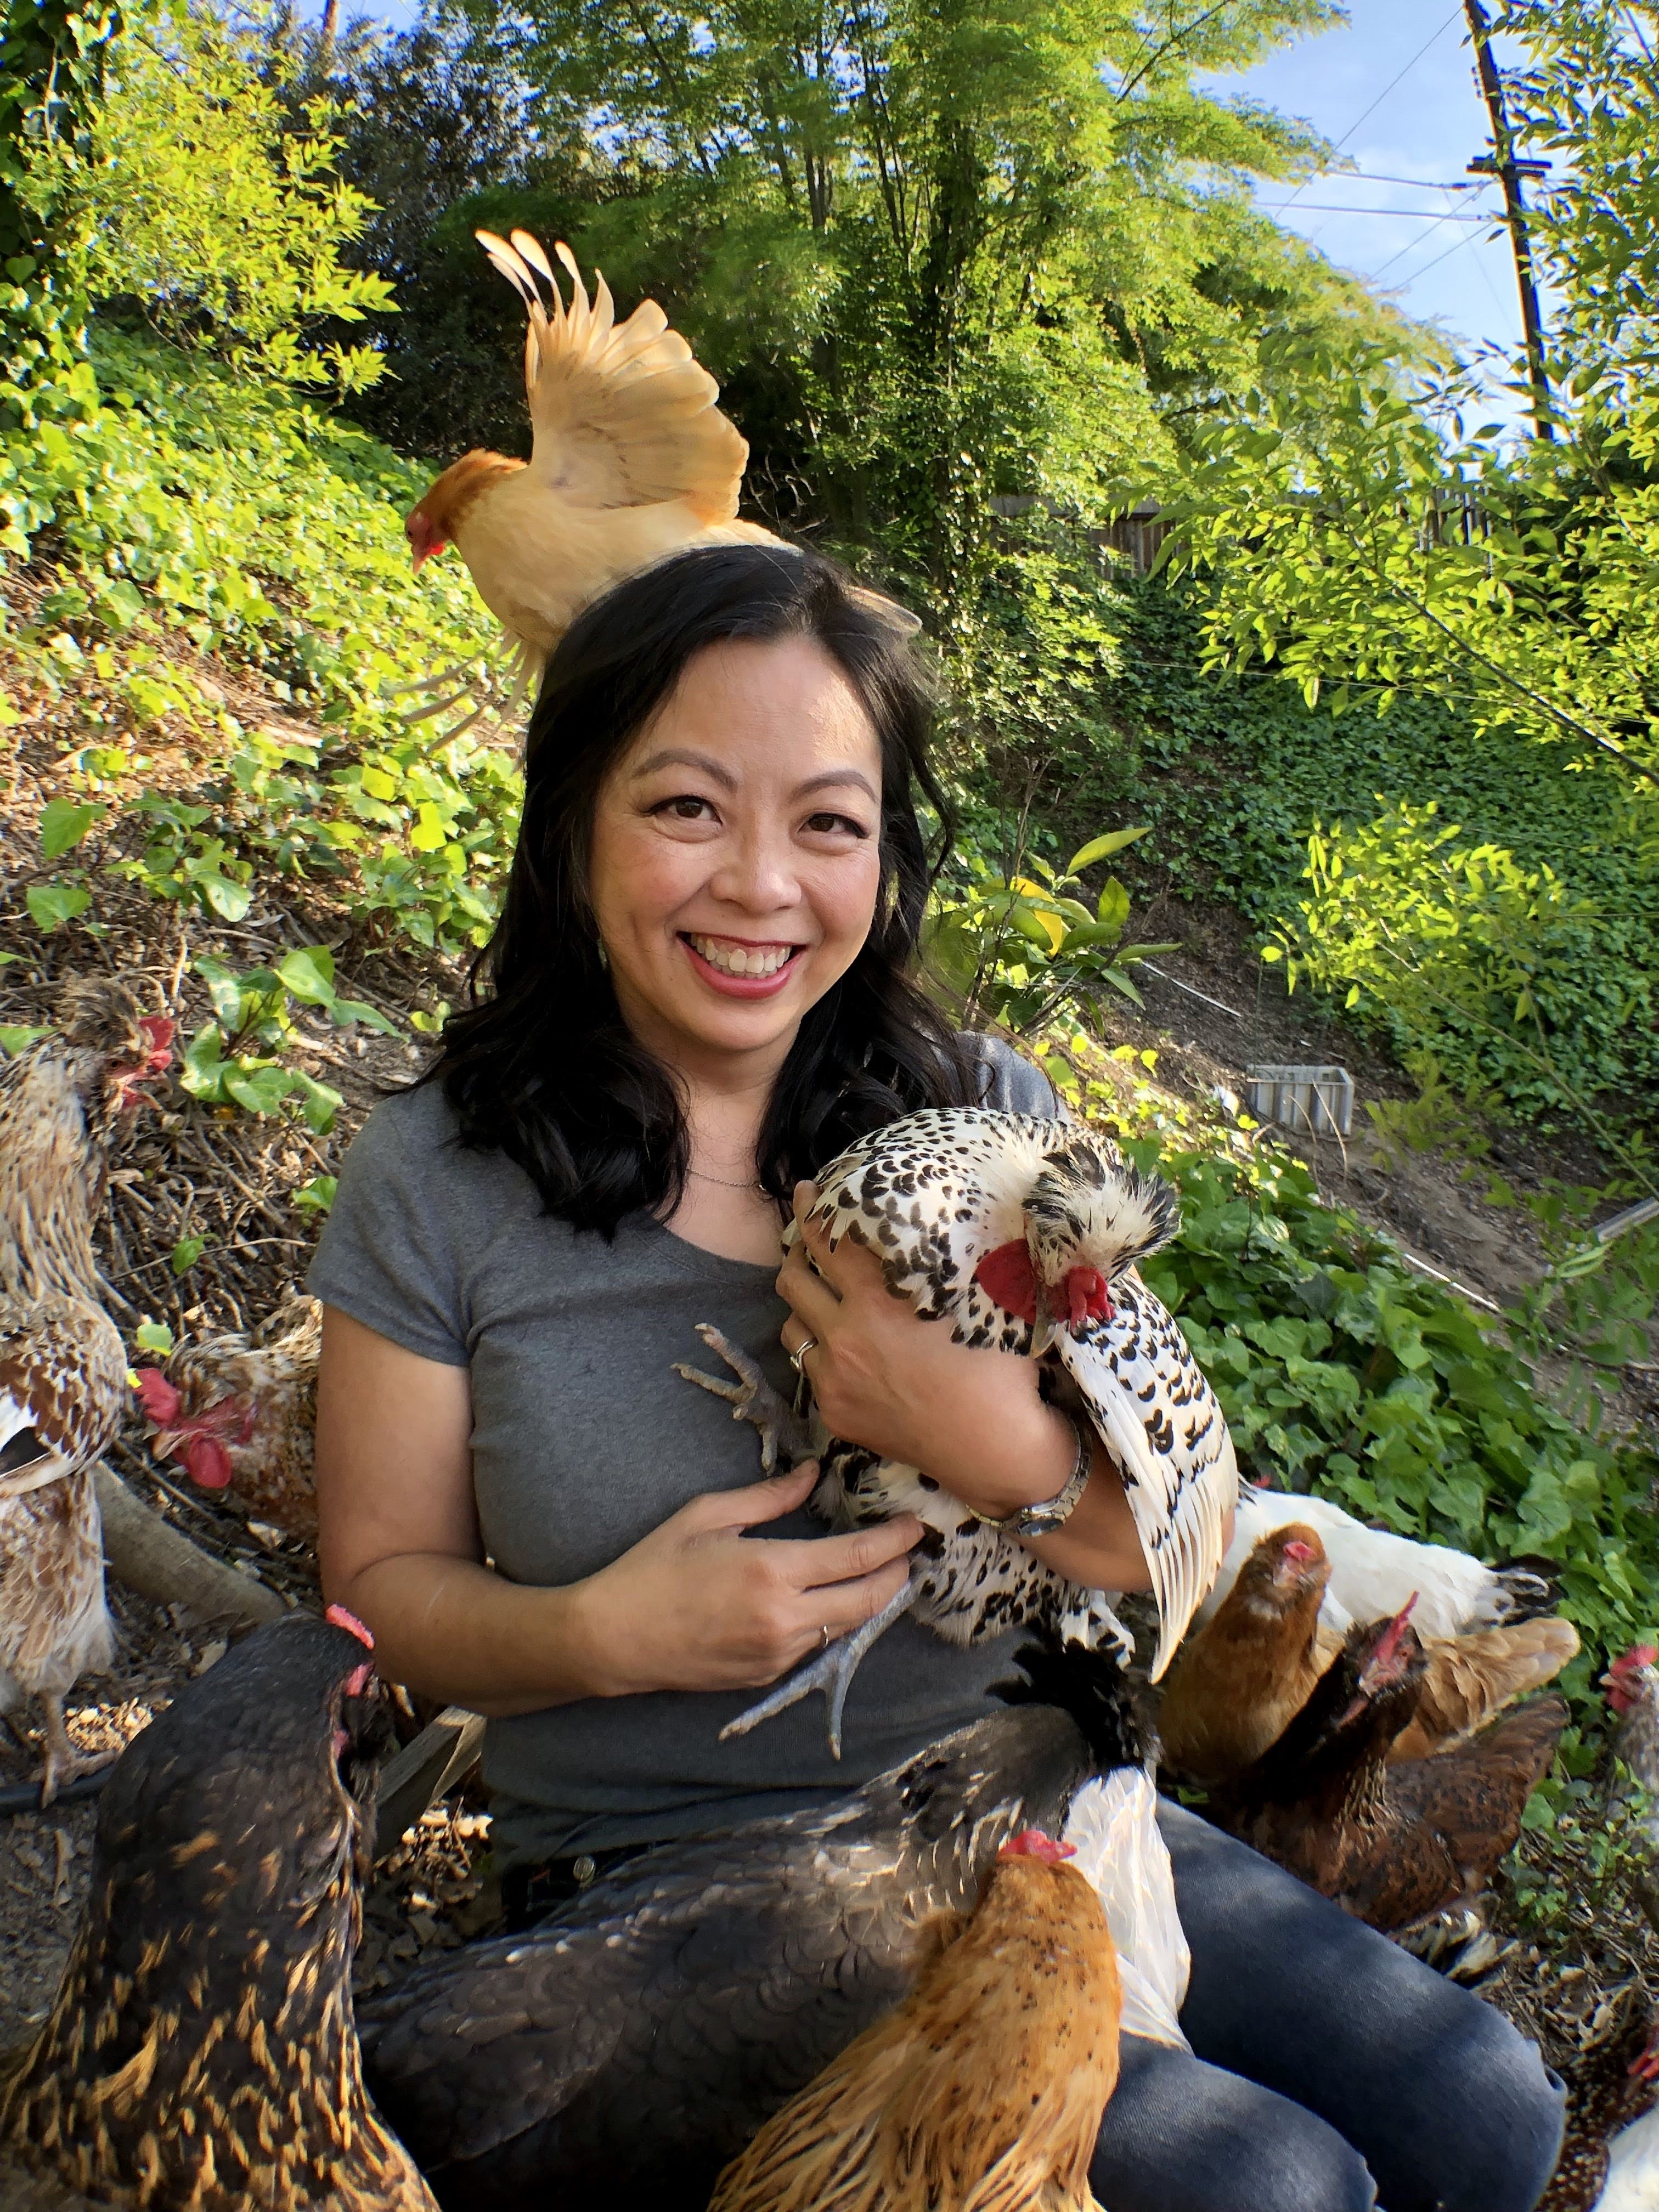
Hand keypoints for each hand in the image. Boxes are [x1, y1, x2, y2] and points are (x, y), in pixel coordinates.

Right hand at [571, 1459, 921, 1697]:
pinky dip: (828, 1620)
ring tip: (870, 1571)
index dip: (895, 1542)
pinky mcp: (766, 1675)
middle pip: (869, 1601)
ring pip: (844, 1625)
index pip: (858, 1559)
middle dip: (898, 1575)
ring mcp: (778, 1653)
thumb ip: (768, 1497)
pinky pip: (813, 1644)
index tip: (915, 1526)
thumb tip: (812, 1475)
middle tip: (908, 1552)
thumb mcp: (707, 1515)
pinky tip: (821, 1599)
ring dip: (864, 1599)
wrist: (614, 1638)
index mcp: (772, 1571)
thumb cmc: (653, 1567)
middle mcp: (785, 1619)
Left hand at [777, 1183, 1076, 1516]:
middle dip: (797, 1253)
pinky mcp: (833, 1413)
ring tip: (821, 1295)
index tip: (808, 1190)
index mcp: (876, 1303)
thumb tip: (937, 1216)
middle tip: (809, 1241)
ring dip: (803, 1305)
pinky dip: (819, 1350)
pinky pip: (808, 1368)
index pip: (828, 1241)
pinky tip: (841, 1346)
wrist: (993, 1447)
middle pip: (793, 1279)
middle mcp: (845, 1338)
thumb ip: (945, 1259)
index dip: (814, 1209)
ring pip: (791, 1325)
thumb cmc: (997, 1368)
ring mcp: (833, 1380)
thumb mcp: (977, 1299)